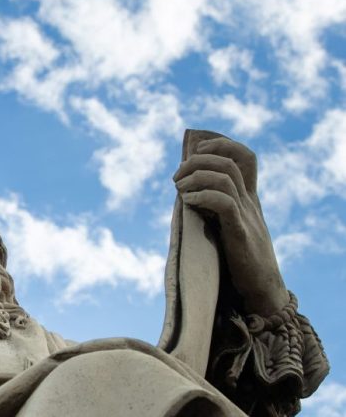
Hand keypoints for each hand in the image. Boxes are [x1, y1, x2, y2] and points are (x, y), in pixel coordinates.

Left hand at [173, 136, 288, 315]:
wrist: (262, 293)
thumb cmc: (239, 262)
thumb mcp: (227, 227)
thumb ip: (213, 208)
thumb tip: (184, 193)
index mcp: (248, 198)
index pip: (245, 157)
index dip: (222, 145)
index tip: (195, 150)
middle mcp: (250, 202)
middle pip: (228, 162)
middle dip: (197, 161)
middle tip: (176, 176)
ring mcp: (247, 217)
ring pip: (226, 178)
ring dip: (195, 177)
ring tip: (178, 190)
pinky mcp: (240, 234)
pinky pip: (224, 203)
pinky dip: (202, 197)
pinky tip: (187, 203)